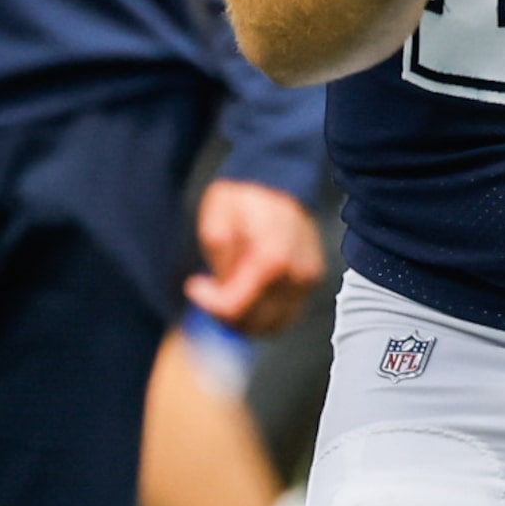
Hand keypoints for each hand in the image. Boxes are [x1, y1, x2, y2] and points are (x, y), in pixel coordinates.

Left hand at [186, 179, 325, 335]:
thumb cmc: (244, 199)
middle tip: (207, 291)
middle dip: (224, 314)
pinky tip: (246, 295)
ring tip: (225, 293)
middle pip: (256, 322)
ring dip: (243, 319)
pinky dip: (262, 315)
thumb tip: (223, 286)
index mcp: (273, 257)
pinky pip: (285, 316)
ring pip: (272, 325)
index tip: (194, 285)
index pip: (238, 306)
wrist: (278, 180)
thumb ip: (220, 260)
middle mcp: (298, 273)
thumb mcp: (217, 220)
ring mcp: (308, 280)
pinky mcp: (310, 282)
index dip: (210, 304)